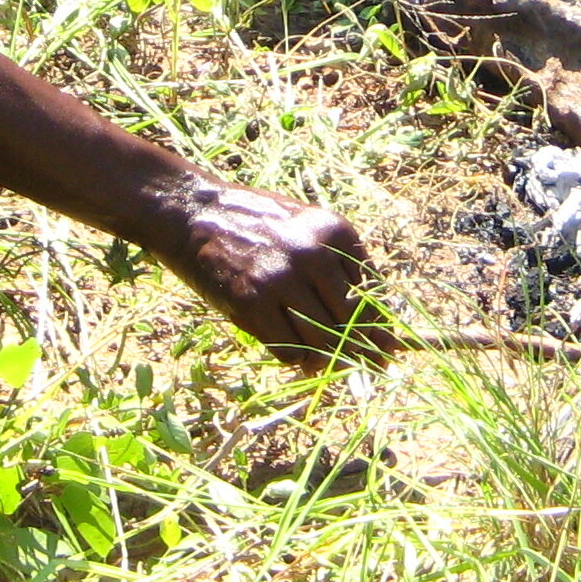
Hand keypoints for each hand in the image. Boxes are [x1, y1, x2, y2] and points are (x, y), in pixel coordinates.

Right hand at [151, 180, 395, 370]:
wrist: (192, 213)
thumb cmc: (255, 225)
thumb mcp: (306, 228)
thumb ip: (338, 267)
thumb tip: (375, 325)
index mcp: (335, 232)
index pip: (373, 293)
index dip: (380, 327)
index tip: (387, 350)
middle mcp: (314, 254)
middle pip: (352, 323)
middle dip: (360, 350)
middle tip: (367, 368)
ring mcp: (281, 280)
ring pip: (324, 342)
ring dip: (326, 359)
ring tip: (323, 362)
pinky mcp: (251, 304)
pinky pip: (289, 351)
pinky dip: (295, 358)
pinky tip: (292, 350)